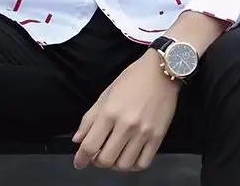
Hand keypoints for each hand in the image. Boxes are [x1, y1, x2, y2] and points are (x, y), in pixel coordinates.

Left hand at [72, 51, 179, 172]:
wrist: (161, 72)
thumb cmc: (133, 79)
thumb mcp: (106, 94)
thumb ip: (90, 118)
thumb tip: (78, 139)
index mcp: (109, 112)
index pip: (90, 145)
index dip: (81, 158)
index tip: (79, 162)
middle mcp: (126, 125)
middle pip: (105, 159)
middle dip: (97, 161)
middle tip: (97, 155)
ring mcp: (143, 133)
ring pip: (123, 165)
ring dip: (114, 164)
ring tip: (114, 154)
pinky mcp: (158, 138)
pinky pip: (142, 163)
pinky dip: (132, 166)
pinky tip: (129, 156)